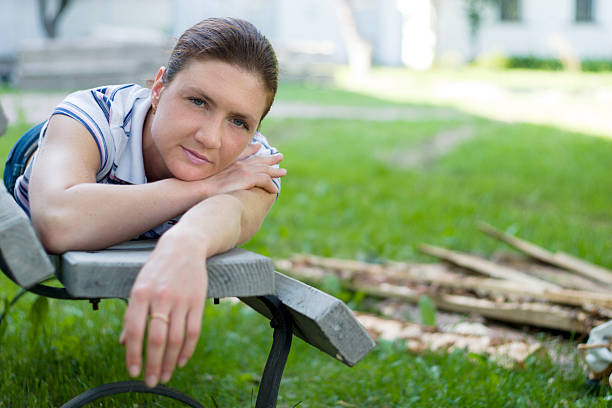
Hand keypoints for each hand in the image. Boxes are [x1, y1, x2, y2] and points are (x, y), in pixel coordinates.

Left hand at [120, 230, 207, 386]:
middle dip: (153, 365)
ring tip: (164, 376)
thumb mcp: (139, 285)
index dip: (133, 355)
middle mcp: (160, 297)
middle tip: (151, 382)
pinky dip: (187, 349)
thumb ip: (132, 314)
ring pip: (175, 339)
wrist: (184, 246)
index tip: (133, 372)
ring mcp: (181, 299)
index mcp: (140, 293)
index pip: (135, 331)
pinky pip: (193, 331)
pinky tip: (181, 360)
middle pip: (156, 339)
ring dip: (169, 361)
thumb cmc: (157, 268)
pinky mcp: (197, 301)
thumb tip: (124, 342)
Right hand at [204, 143, 285, 195]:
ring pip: (265, 170)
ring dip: (275, 171)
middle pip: (258, 159)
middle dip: (269, 158)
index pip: (244, 152)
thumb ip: (212, 173)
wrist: (200, 189)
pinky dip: (271, 186)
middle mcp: (239, 164)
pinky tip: (275, 191)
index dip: (253, 149)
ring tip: (283, 172)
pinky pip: (266, 181)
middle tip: (279, 156)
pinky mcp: (248, 178)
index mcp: (230, 162)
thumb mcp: (207, 175)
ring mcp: (244, 170)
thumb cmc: (199, 185)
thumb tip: (210, 182)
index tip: (259, 145)